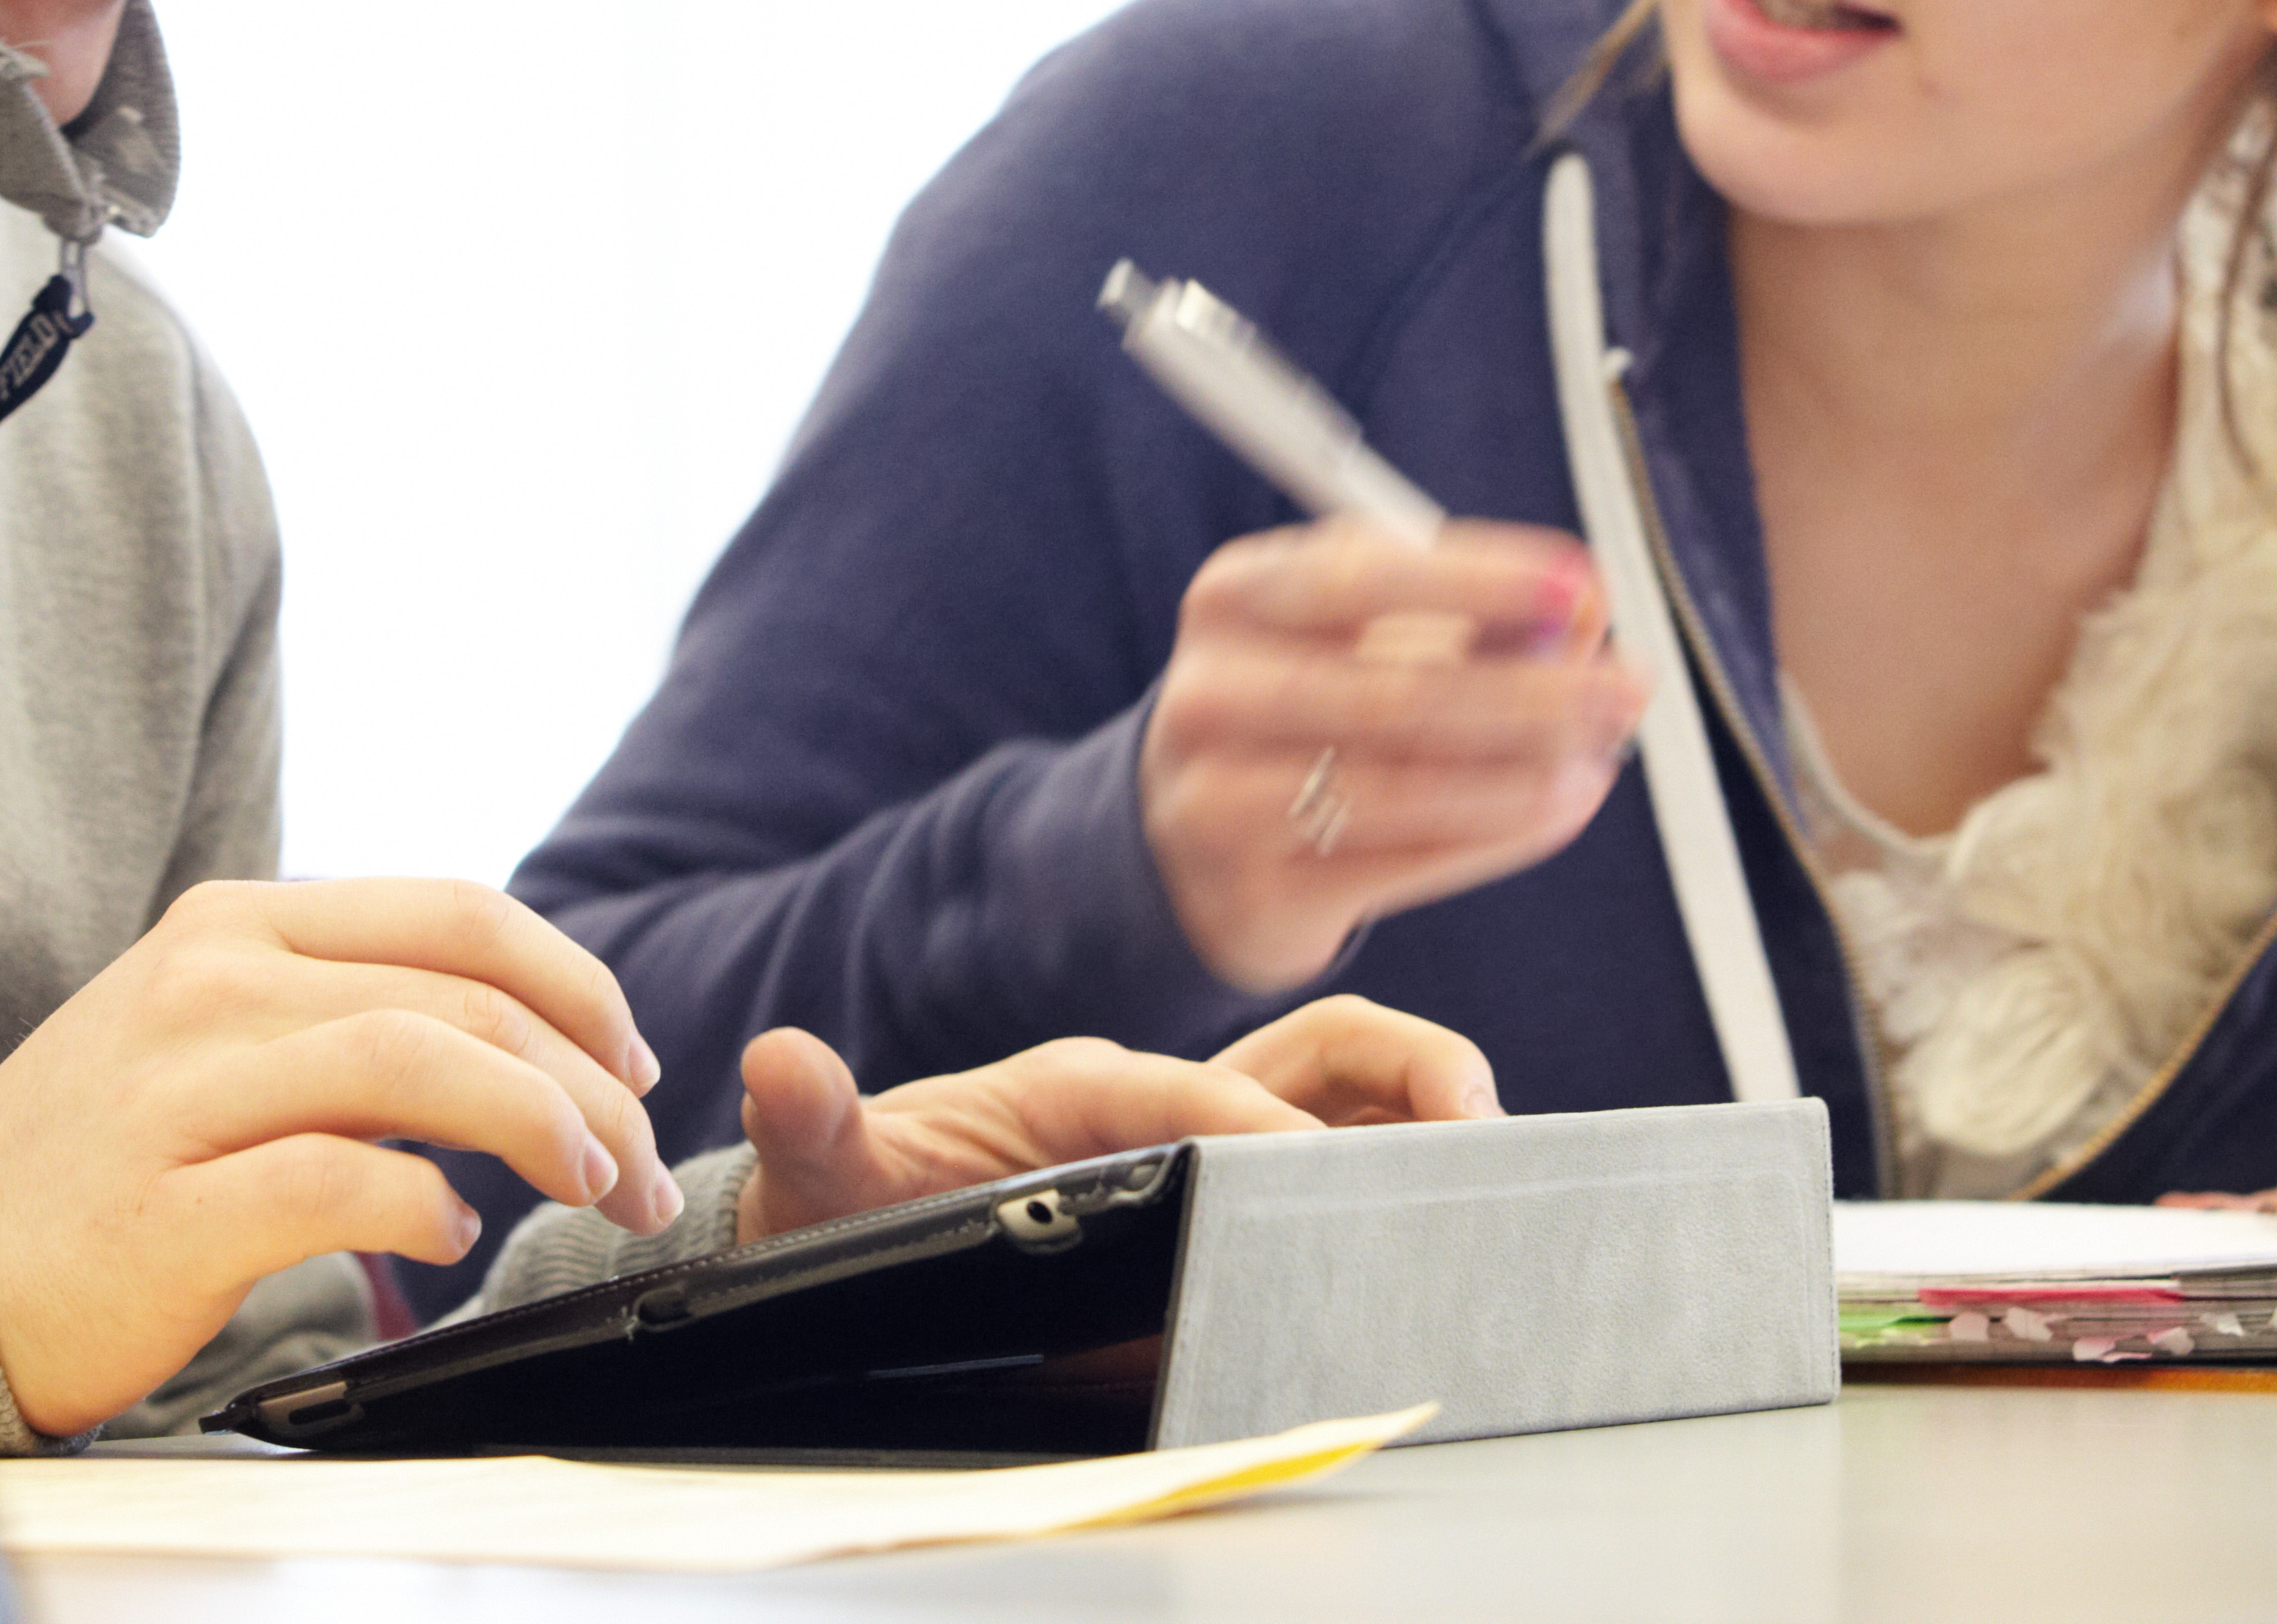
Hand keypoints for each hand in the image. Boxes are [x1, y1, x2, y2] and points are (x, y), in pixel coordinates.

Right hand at [0, 877, 677, 1435]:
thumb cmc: (100, 1152)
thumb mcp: (213, 1027)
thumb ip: (344, 1002)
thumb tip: (512, 1024)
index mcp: (238, 923)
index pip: (458, 912)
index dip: (575, 981)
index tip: (630, 1055)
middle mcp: (212, 985)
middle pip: (463, 992)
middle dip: (589, 1077)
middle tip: (641, 1158)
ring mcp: (181, 1091)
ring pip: (416, 1062)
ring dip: (538, 1127)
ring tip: (588, 1184)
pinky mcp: (164, 1209)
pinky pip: (334, 1183)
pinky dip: (421, 1206)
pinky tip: (448, 1236)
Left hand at [732, 996, 1502, 1243]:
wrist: (862, 1226)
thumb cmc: (860, 1197)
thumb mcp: (826, 1168)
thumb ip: (814, 1123)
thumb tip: (778, 1062)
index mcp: (1087, 1078)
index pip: (1190, 1086)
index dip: (1245, 1120)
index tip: (1289, 1167)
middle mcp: (1172, 1092)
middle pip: (1320, 1050)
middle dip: (1407, 1073)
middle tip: (1474, 1126)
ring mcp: (1220, 1136)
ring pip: (1358, 1100)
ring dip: (1433, 1117)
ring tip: (1499, 1168)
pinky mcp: (1244, 1192)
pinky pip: (1353, 1167)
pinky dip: (1417, 1177)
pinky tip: (1464, 1225)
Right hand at [1140, 519, 1650, 990]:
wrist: (1194, 839)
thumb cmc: (1306, 707)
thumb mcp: (1360, 635)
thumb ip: (1466, 617)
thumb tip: (1584, 616)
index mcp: (1235, 594)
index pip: (1361, 576)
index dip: (1480, 581)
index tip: (1583, 585)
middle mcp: (1209, 694)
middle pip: (1391, 691)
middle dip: (1531, 690)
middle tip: (1629, 686)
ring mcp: (1216, 801)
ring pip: (1402, 786)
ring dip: (1527, 771)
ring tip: (1604, 754)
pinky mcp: (1253, 893)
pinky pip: (1401, 863)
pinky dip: (1497, 833)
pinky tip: (1563, 805)